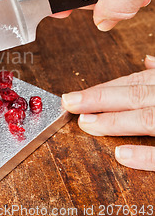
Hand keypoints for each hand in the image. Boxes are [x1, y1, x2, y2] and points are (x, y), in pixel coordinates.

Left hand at [62, 55, 154, 170]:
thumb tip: (147, 60)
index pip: (132, 84)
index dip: (100, 90)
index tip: (73, 97)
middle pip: (134, 96)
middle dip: (98, 99)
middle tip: (68, 103)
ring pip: (147, 119)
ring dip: (114, 121)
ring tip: (86, 124)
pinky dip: (145, 155)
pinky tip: (120, 155)